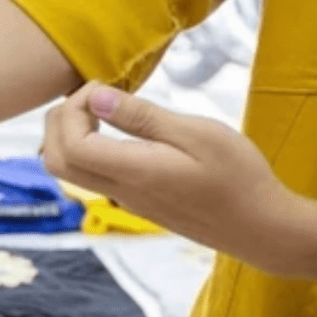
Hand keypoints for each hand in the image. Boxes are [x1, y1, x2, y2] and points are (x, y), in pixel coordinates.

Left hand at [41, 82, 316, 281]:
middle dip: (59, 121)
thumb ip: (144, 118)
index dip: (71, 109)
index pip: (68, 144)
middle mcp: (123, 191)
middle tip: (95, 96)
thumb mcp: (198, 135)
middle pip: (55, 161)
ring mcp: (131, 201)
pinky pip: (95, 177)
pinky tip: (124, 133)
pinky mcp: (143, 204)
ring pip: (72, 171)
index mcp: (134, 172)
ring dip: (72, 135)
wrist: (262, 228)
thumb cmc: (239, 177)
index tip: (103, 88)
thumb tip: (96, 99)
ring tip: (107, 110)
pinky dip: (90, 149)